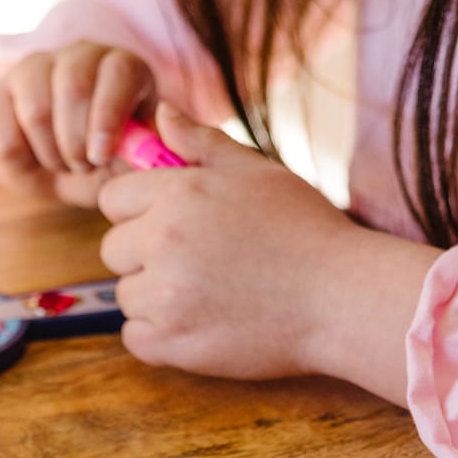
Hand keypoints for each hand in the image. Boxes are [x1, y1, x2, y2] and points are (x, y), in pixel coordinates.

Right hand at [0, 42, 155, 207]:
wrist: (66, 176)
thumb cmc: (110, 165)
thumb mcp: (135, 165)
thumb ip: (146, 155)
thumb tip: (150, 148)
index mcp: (124, 67)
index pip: (118, 72)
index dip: (108, 116)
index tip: (101, 155)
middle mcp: (79, 56)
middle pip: (75, 85)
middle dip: (77, 141)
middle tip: (84, 166)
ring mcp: (34, 68)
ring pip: (36, 107)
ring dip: (51, 152)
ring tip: (63, 164)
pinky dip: (18, 156)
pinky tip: (33, 160)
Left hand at [97, 104, 439, 396]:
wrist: (344, 298)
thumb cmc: (307, 230)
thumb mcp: (258, 172)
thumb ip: (202, 143)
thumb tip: (161, 114)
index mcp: (180, 193)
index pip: (113, 199)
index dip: (140, 211)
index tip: (176, 225)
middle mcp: (164, 241)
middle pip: (113, 249)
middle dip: (145, 255)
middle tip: (199, 263)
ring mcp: (166, 296)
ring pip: (127, 295)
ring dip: (156, 297)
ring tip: (210, 294)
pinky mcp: (173, 343)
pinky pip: (135, 338)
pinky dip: (161, 336)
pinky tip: (203, 323)